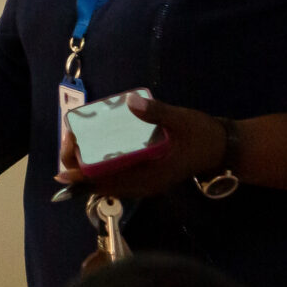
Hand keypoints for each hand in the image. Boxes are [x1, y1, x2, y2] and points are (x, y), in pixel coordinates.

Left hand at [55, 92, 227, 199]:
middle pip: (101, 184)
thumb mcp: (181, 121)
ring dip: (88, 166)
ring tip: (74, 142)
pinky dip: (100, 165)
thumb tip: (131, 102)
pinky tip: (92, 148)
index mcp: (148, 176)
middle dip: (79, 167)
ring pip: (107, 181)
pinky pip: (116, 176)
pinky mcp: (145, 175)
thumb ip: (157, 113)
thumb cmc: (202, 135)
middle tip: (68, 139)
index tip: (63, 164)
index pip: (107, 182)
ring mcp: (144, 182)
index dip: (81, 176)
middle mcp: (142, 185)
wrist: (223, 147)